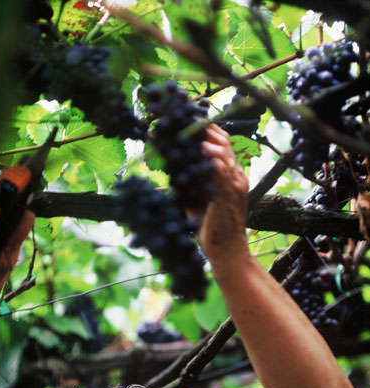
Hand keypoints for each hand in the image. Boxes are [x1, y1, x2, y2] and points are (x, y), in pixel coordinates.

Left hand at [198, 125, 249, 266]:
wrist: (227, 252)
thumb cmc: (212, 229)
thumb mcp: (197, 201)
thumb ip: (188, 184)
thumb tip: (170, 170)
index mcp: (232, 176)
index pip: (223, 144)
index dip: (208, 130)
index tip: (189, 119)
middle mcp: (236, 177)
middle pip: (224, 142)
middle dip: (206, 128)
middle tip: (187, 116)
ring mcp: (234, 185)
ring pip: (224, 152)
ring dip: (207, 138)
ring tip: (192, 126)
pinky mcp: (228, 196)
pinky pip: (222, 171)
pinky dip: (212, 158)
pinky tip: (202, 148)